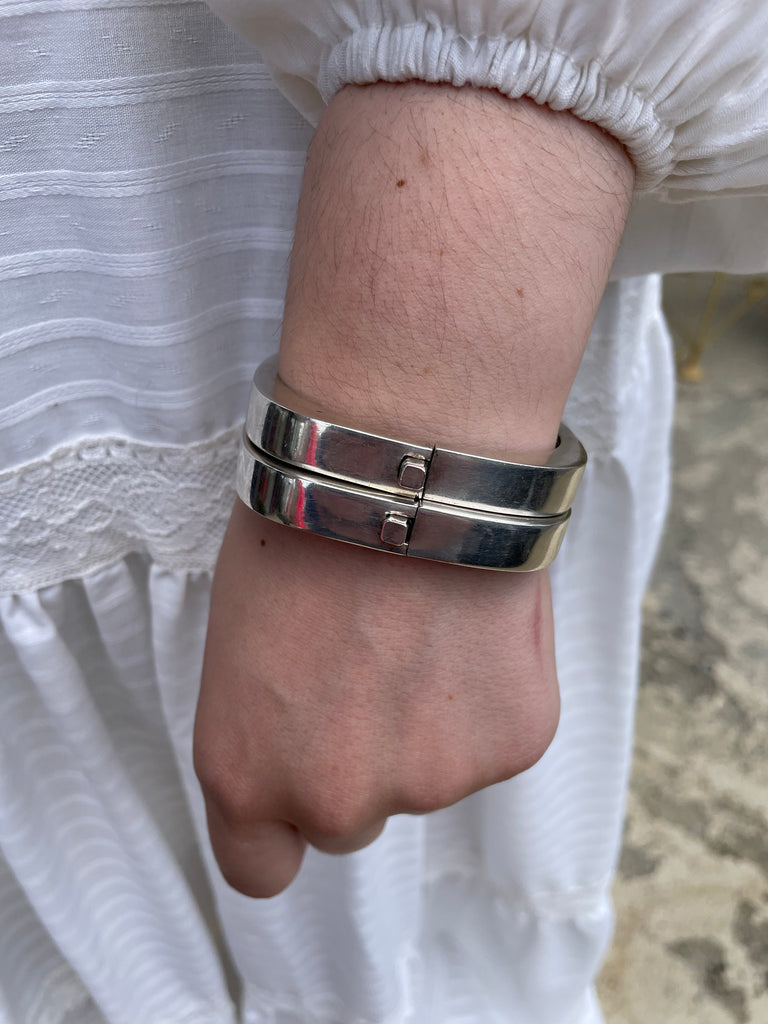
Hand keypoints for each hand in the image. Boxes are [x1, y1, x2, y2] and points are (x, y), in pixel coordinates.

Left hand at [194, 499, 559, 897]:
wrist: (404, 464)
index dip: (281, 827)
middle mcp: (335, 798)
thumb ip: (272, 722)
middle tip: (371, 669)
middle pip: (351, 822)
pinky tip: (473, 622)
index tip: (299, 783)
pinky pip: (495, 736)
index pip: (259, 869)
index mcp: (247, 774)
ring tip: (426, 625)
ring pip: (430, 775)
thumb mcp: (242, 640)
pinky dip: (490, 692)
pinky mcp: (513, 744)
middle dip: (360, 763)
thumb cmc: (303, 525)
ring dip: (430, 722)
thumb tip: (310, 733)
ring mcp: (432, 780)